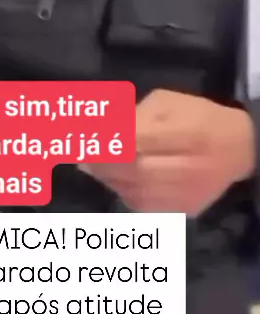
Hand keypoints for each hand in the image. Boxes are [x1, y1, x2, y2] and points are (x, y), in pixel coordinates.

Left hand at [83, 90, 255, 214]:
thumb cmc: (198, 118)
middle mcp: (185, 167)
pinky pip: (139, 204)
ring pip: (130, 190)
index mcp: (185, 133)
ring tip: (91, 164)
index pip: (131, 142)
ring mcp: (182, 194)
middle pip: (128, 169)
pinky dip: (120, 190)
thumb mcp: (167, 102)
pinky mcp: (180, 210)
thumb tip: (95, 132)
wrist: (238, 150)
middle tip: (77, 155)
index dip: (99, 144)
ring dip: (105, 177)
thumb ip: (132, 115)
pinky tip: (115, 178)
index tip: (74, 140)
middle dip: (97, 162)